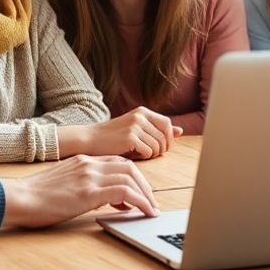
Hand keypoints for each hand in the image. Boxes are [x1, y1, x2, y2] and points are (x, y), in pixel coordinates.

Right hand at [0, 154, 157, 227]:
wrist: (18, 198)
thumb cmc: (35, 196)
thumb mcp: (63, 183)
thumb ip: (83, 185)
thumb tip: (102, 199)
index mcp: (83, 160)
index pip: (118, 161)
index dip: (133, 177)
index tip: (139, 193)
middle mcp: (89, 164)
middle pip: (130, 167)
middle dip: (145, 185)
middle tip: (150, 201)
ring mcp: (89, 176)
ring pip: (131, 177)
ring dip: (146, 195)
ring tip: (150, 210)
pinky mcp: (89, 192)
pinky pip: (125, 192)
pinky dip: (140, 201)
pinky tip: (143, 212)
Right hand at [60, 106, 181, 158]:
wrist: (89, 140)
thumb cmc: (111, 138)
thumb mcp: (135, 129)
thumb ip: (157, 129)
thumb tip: (180, 131)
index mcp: (142, 111)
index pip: (167, 123)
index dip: (167, 138)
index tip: (160, 147)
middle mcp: (140, 116)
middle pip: (165, 136)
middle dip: (162, 149)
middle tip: (150, 154)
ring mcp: (135, 125)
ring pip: (158, 145)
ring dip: (152, 154)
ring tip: (140, 155)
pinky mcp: (130, 137)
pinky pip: (149, 151)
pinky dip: (145, 157)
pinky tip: (135, 156)